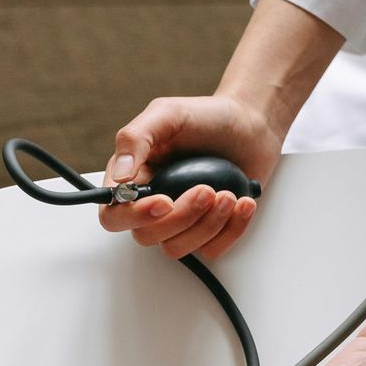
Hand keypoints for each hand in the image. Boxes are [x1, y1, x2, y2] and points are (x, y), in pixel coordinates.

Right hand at [97, 94, 283, 259]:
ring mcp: (180, 220)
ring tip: (229, 194)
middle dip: (182, 217)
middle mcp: (152, 203)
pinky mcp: (207, 231)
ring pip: (177, 247)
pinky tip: (242, 204)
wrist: (250, 126)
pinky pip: (211, 250)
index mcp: (134, 177)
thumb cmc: (207, 117)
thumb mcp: (167, 114)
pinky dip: (231, 230)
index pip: (114, 214)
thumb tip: (119, 178)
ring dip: (208, 224)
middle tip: (207, 189)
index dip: (136, 215)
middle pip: (146, 236)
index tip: (165, 201)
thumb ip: (135, 139)